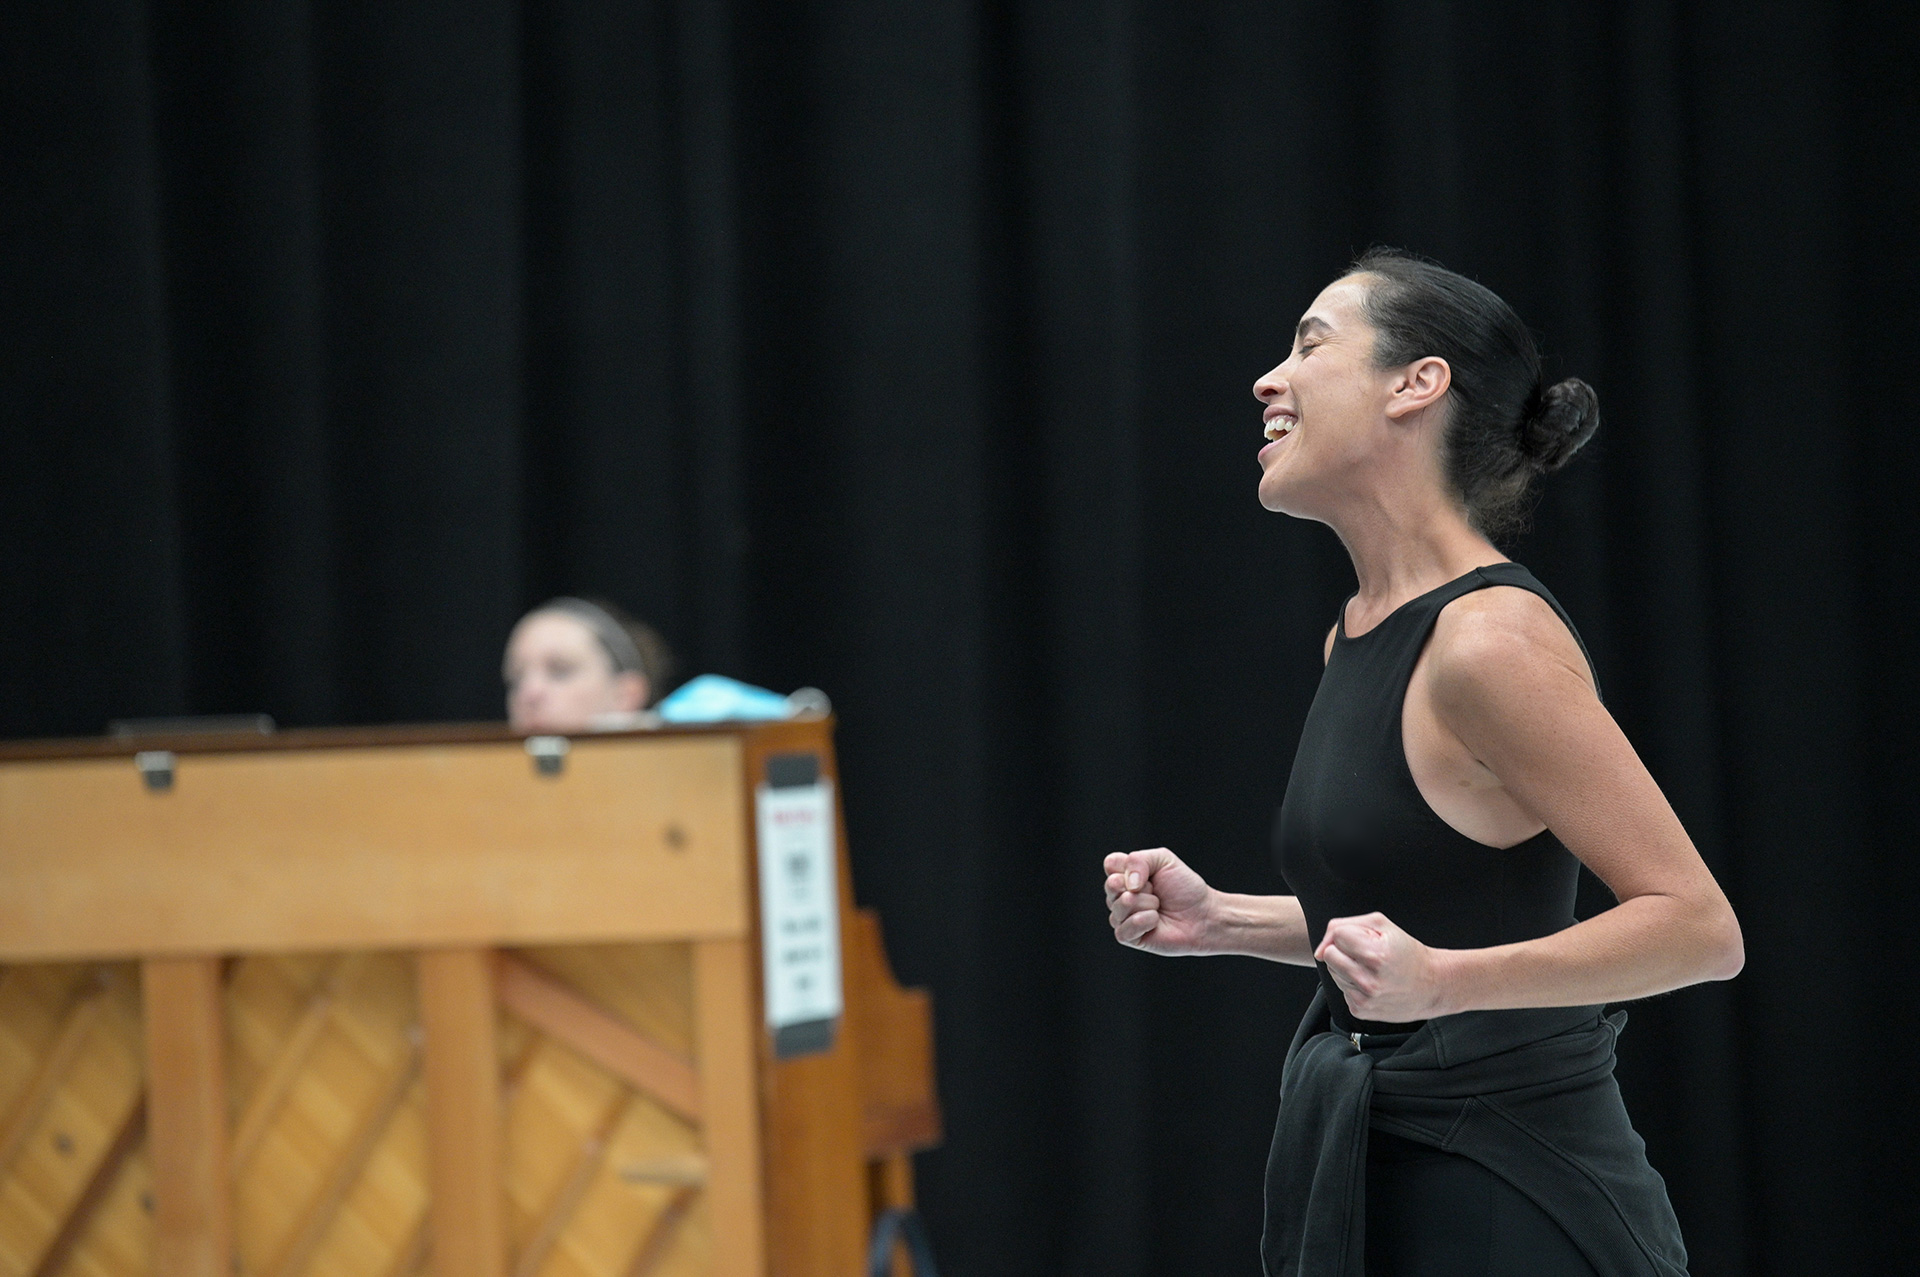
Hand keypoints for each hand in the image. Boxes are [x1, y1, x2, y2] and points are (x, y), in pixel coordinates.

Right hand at [1103, 848, 1214, 955]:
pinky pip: (1123, 928)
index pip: (1110, 864)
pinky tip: (1156, 921)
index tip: (1148, 873)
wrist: (1203, 915)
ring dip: (1147, 904)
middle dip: (1141, 887)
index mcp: (1126, 875)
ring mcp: (1123, 916)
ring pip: (1120, 906)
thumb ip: (1138, 860)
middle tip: (1156, 891)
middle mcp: (1120, 895)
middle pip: (1112, 885)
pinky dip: (1144, 921)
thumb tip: (1127, 884)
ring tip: (1159, 907)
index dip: (1129, 867)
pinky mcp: (1129, 937)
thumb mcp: (1163, 860)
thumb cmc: (1185, 887)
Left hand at [1314, 912, 1450, 1021]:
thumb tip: (1319, 950)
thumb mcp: (1382, 925)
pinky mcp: (1360, 1011)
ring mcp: (1364, 998)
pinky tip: (1372, 983)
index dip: (1349, 935)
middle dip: (1343, 951)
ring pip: (1333, 972)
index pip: (1337, 936)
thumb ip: (1345, 926)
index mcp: (1375, 955)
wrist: (1432, 985)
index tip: (1365, 940)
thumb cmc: (1407, 952)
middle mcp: (1368, 980)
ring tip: (1371, 969)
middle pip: (1329, 955)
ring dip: (1347, 968)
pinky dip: (1352, 985)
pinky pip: (1341, 990)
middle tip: (1365, 954)